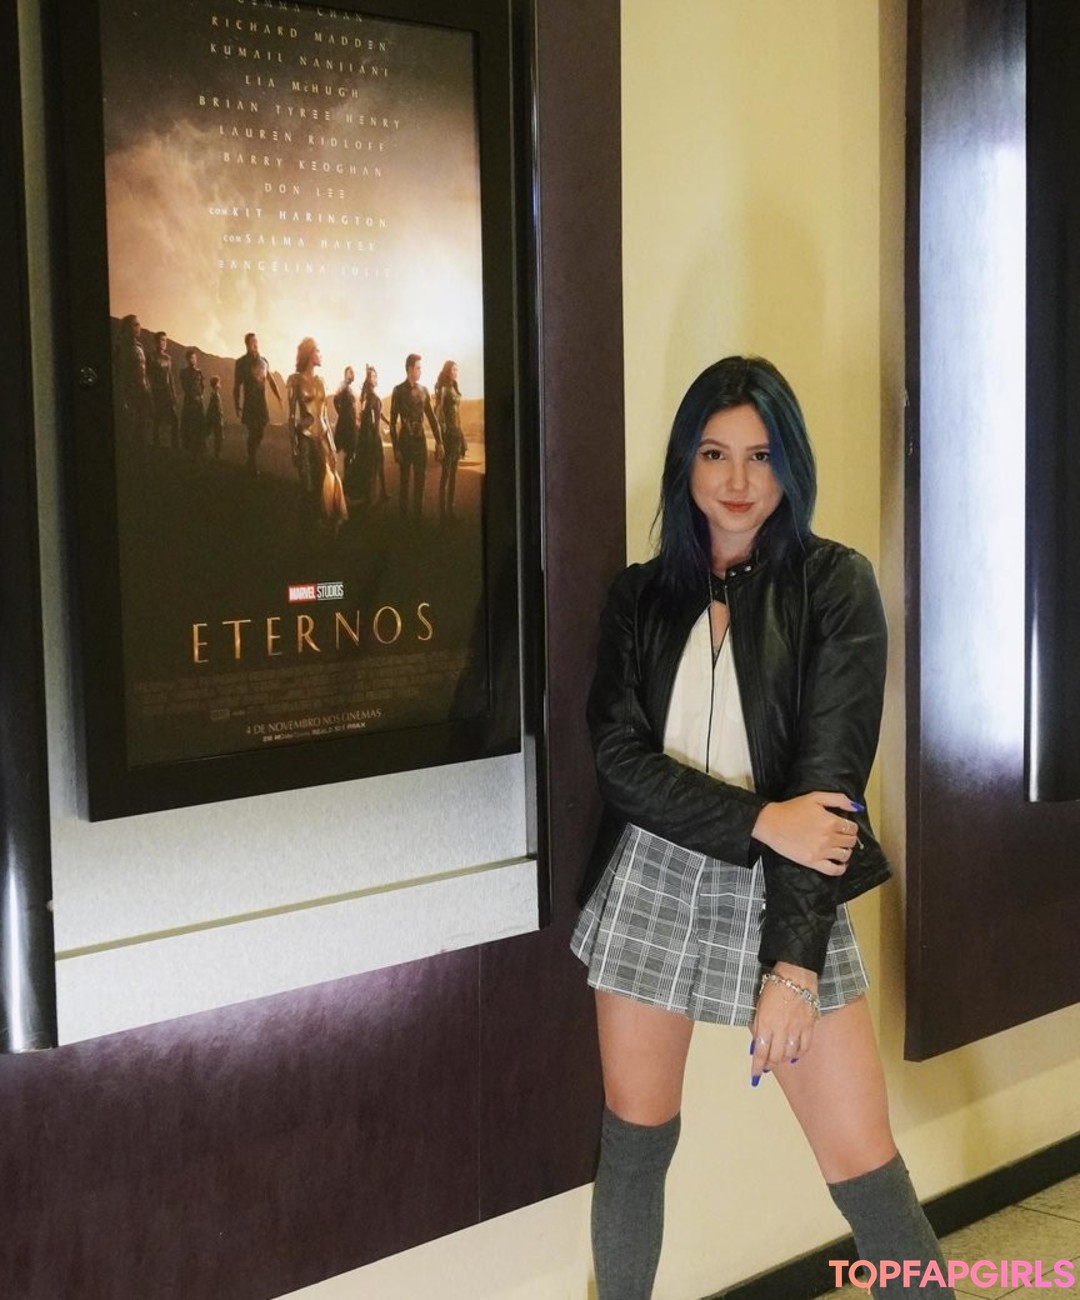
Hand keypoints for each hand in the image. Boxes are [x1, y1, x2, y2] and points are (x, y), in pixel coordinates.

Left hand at [749, 962, 818, 1081]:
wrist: (795, 976)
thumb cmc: (774, 987)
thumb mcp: (759, 1006)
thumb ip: (758, 1027)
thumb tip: (756, 1046)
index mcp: (766, 1023)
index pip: (760, 1052)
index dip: (757, 1067)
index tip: (755, 1076)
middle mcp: (781, 1029)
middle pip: (776, 1057)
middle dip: (769, 1065)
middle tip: (765, 1067)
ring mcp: (796, 1029)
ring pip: (789, 1054)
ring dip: (782, 1060)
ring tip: (778, 1059)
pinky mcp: (809, 1026)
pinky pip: (804, 1047)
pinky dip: (799, 1055)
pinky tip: (794, 1056)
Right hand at [752, 792, 860, 875]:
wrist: (771, 823)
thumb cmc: (791, 809)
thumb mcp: (815, 797)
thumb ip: (838, 799)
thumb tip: (856, 807)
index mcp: (830, 822)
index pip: (852, 828)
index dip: (851, 826)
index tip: (845, 826)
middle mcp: (828, 838)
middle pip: (850, 842)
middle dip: (849, 837)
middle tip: (842, 835)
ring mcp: (821, 852)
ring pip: (845, 855)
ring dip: (845, 850)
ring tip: (839, 846)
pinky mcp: (812, 862)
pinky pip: (834, 870)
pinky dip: (840, 868)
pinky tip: (839, 863)